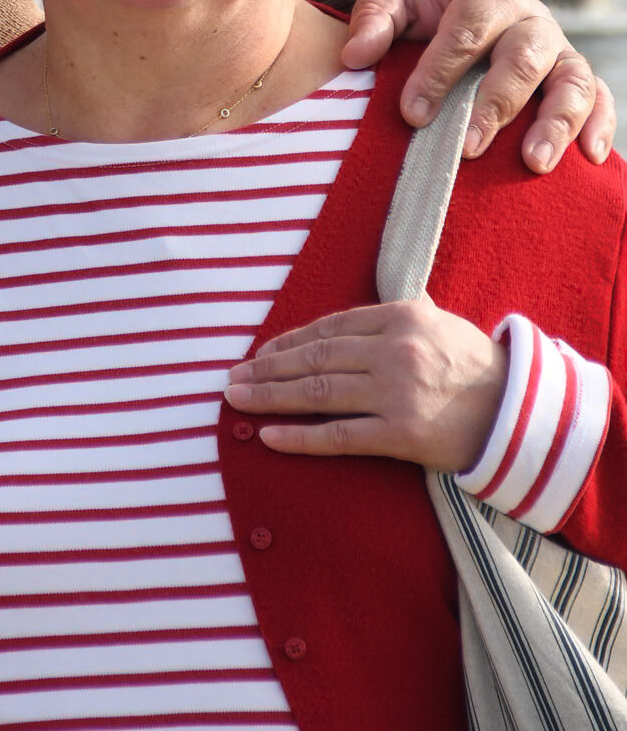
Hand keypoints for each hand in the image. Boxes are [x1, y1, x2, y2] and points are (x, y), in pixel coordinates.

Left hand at [224, 300, 505, 472]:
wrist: (522, 414)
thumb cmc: (474, 366)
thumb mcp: (436, 322)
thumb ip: (390, 317)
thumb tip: (347, 317)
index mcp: (398, 317)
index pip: (327, 327)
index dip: (287, 342)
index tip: (259, 353)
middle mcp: (392, 351)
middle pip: (313, 359)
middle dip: (266, 368)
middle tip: (231, 378)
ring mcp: (396, 393)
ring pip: (317, 393)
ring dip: (270, 396)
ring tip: (237, 400)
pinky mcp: (402, 434)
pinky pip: (339, 435)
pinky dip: (299, 437)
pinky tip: (269, 436)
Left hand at [338, 0, 614, 171]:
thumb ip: (373, 17)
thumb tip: (356, 57)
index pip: (467, 30)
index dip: (440, 72)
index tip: (411, 113)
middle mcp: (530, 16)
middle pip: (523, 58)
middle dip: (495, 105)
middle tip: (465, 147)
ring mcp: (555, 47)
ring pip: (571, 80)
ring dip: (555, 122)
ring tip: (533, 163)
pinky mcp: (567, 73)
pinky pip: (597, 95)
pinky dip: (599, 123)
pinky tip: (591, 157)